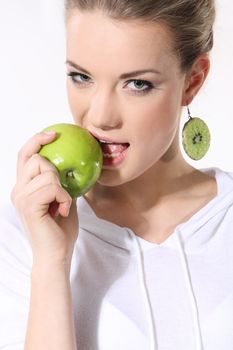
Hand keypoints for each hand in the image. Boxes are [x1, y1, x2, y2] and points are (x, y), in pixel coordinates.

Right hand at [11, 131, 78, 266]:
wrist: (57, 254)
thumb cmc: (60, 229)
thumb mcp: (64, 199)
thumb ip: (62, 182)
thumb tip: (73, 165)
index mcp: (24, 187)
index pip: (25, 155)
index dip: (36, 140)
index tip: (54, 133)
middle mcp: (18, 190)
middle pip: (35, 159)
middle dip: (55, 171)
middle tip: (61, 192)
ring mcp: (21, 197)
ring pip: (47, 173)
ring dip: (62, 189)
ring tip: (62, 206)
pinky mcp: (28, 205)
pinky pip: (52, 187)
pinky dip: (64, 197)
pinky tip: (62, 211)